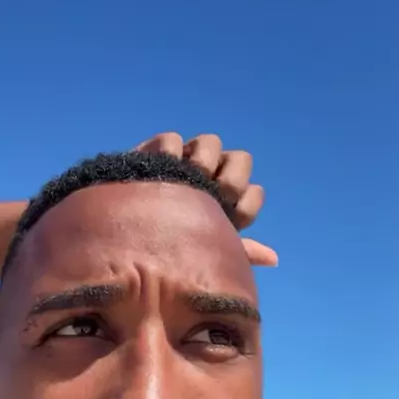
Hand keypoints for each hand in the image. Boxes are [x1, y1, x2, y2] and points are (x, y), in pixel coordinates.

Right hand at [134, 132, 277, 266]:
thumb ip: (238, 252)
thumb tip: (274, 258)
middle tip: (218, 194)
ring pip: (211, 142)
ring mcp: (185, 161)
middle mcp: (211, 177)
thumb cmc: (169, 247)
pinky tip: (164, 172)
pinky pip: (172, 140)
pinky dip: (170, 152)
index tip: (234, 217)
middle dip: (233, 177)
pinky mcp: (157, 152)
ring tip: (192, 180)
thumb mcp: (204, 252)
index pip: (253, 194)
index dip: (248, 203)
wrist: (124, 239)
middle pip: (241, 159)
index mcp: (225, 202)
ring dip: (205, 160)